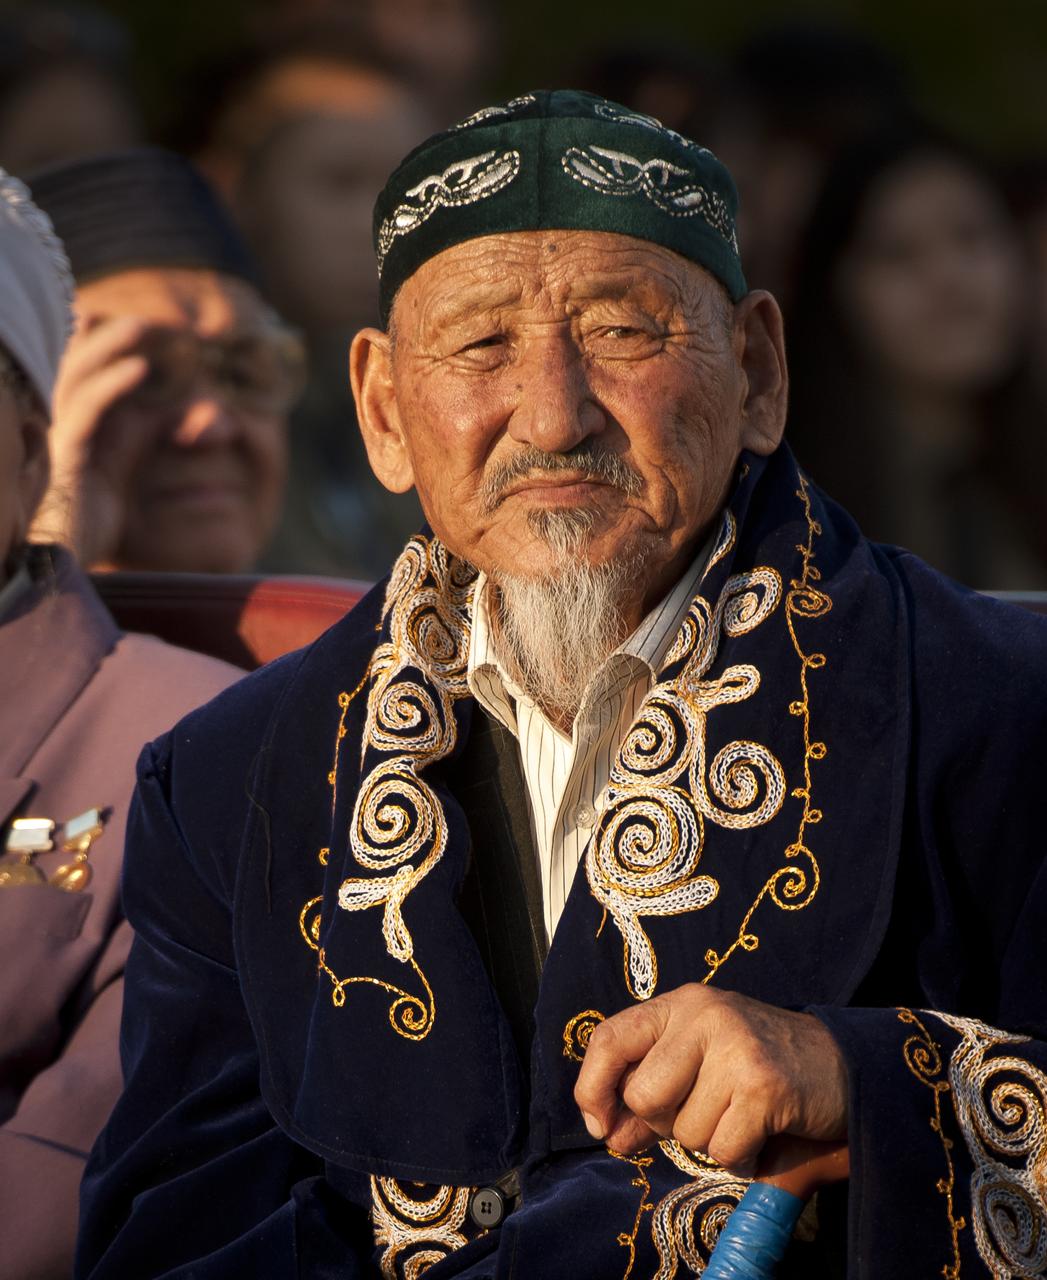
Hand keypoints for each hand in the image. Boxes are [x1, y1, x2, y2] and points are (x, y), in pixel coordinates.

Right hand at [31, 314, 152, 565]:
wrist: (63, 568)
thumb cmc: (98, 523)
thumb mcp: (137, 468)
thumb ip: (162, 435)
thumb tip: (213, 414)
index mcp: (76, 424)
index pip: (89, 370)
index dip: (112, 342)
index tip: (152, 323)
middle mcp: (62, 424)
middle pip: (78, 363)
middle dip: (111, 335)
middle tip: (154, 318)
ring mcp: (59, 437)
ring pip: (78, 376)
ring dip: (111, 346)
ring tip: (145, 325)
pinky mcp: (65, 457)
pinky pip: (88, 411)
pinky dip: (113, 385)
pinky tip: (140, 369)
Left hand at [573, 984, 847, 1176]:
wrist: (844, 1065)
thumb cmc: (760, 1067)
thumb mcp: (699, 1065)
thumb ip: (651, 1096)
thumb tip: (609, 1136)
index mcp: (680, 1004)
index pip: (610, 1039)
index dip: (593, 1088)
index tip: (602, 1125)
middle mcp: (703, 1015)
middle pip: (643, 1096)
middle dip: (665, 1123)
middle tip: (707, 1111)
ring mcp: (735, 1047)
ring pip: (684, 1130)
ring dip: (710, 1140)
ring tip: (741, 1115)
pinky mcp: (764, 1085)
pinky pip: (723, 1150)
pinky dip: (741, 1156)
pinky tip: (761, 1132)